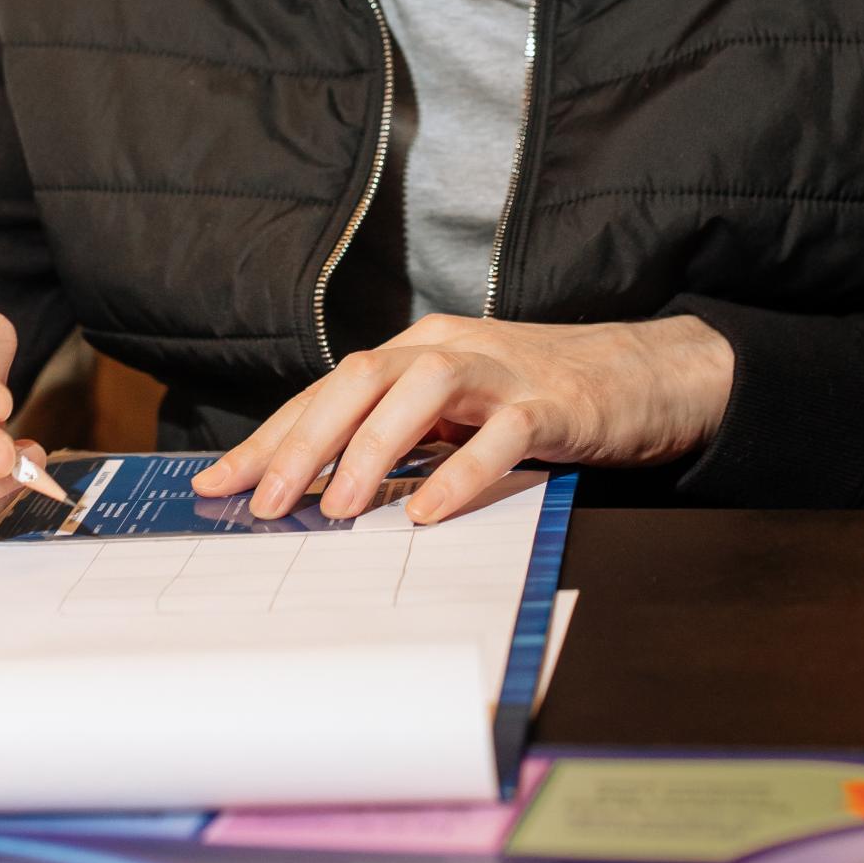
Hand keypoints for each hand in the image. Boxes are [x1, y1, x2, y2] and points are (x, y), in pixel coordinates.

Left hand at [192, 314, 735, 526]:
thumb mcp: (457, 413)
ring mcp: (503, 370)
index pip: (328, 391)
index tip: (218, 484)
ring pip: (422, 392)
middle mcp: (449, 349)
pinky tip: (428, 513)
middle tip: (266, 504)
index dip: (270, 436)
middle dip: (304, 442)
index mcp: (418, 351)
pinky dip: (461, 472)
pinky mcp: (553, 402)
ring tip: (338, 510)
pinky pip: (501, 433)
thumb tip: (318, 490)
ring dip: (371, 450)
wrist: (644, 375)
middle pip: (360, 379)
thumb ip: (400, 438)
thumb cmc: (539, 399)